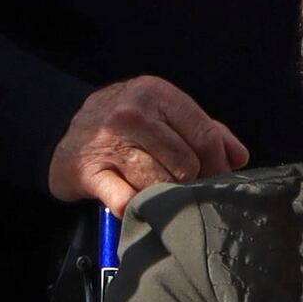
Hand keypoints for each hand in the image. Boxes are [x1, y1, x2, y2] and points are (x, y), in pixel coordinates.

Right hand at [45, 75, 246, 207]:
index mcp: (155, 93)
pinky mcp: (88, 172)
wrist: (65, 134)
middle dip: (191, 183)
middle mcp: (130, 114)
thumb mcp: (163, 113)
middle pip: (187, 165)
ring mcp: (107, 143)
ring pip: (160, 185)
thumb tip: (238, 157)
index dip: (218, 164)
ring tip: (158, 192)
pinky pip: (127, 201)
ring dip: (164, 196)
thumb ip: (205, 129)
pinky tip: (136, 201)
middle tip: (183, 188)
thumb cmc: (126, 126)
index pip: (205, 136)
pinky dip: (138, 208)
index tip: (216, 178)